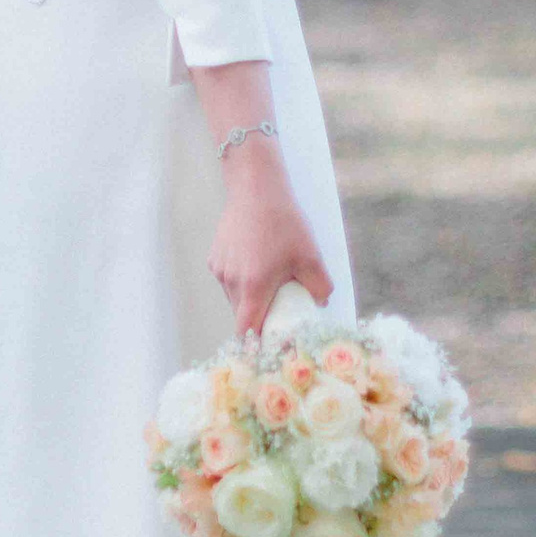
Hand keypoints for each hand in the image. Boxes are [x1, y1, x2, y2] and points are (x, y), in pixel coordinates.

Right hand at [210, 161, 331, 336]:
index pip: (247, 331)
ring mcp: (220, 270)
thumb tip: (321, 303)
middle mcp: (231, 282)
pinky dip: (241, 280)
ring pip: (234, 297)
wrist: (256, 188)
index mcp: (253, 287)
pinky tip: (256, 260)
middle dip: (259, 318)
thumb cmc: (284, 222)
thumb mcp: (311, 256)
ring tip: (269, 278)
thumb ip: (320, 287)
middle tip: (279, 310)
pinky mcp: (214, 257)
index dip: (256, 344)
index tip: (268, 348)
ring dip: (250, 297)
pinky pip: (228, 280)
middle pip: (242, 315)